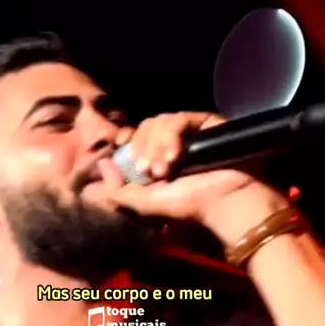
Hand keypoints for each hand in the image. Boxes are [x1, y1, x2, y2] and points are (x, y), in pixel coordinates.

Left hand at [105, 111, 287, 246]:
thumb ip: (117, 190)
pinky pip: (179, 119)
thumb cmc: (188, 206)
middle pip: (144, 127)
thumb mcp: (144, 203)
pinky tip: (176, 156)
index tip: (120, 147)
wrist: (223, 204)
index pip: (134, 137)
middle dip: (142, 149)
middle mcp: (172, 142)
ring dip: (157, 146)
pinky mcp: (205, 122)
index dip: (125, 140)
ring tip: (165, 169)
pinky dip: (172, 136)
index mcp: (157, 158)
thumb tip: (100, 165)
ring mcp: (190, 131)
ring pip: (159, 122)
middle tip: (148, 171)